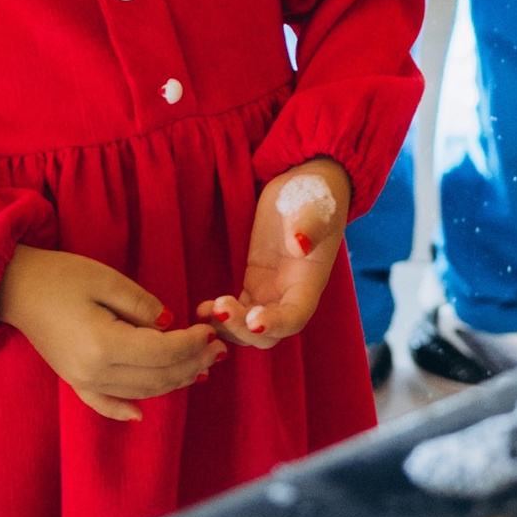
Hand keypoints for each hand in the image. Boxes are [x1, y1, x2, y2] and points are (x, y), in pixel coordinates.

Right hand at [0, 245, 223, 424]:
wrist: (13, 286)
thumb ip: (143, 306)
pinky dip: (123, 410)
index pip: (162, 354)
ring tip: (199, 369)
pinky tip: (140, 415)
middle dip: (190, 365)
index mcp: (104, 345)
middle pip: (155, 378)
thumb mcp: (107, 279)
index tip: (210, 332)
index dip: (191, 345)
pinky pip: (102, 404)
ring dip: (172, 384)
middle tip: (216, 351)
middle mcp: (93, 372)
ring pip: (139, 392)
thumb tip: (170, 326)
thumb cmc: (60, 276)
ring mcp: (81, 380)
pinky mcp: (71, 380)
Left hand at [197, 161, 353, 350]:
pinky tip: (202, 308)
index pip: (296, 317)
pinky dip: (220, 316)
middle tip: (220, 308)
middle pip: (270, 332)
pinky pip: (237, 311)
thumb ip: (309, 226)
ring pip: (249, 328)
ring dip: (228, 327)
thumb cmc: (314, 193)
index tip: (253, 320)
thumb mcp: (314, 205)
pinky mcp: (254, 283)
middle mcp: (291, 294)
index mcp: (310, 281)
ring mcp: (271, 291)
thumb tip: (300, 245)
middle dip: (243, 328)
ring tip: (208, 310)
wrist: (303, 184)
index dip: (276, 324)